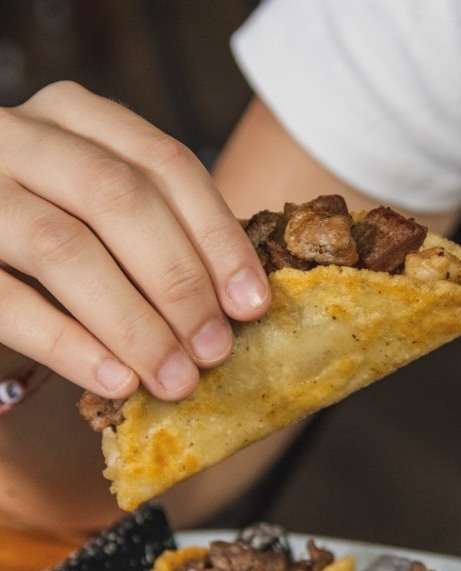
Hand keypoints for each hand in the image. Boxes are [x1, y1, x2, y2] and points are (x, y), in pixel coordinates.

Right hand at [0, 82, 269, 400]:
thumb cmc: (46, 229)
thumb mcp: (102, 211)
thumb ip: (159, 234)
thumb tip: (241, 305)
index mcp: (75, 117)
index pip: (165, 165)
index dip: (218, 238)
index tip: (252, 305)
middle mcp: (20, 135)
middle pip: (119, 199)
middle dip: (180, 283)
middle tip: (216, 350)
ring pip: (65, 248)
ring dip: (134, 324)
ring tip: (176, 379)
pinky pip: (7, 300)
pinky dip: (69, 345)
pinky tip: (116, 380)